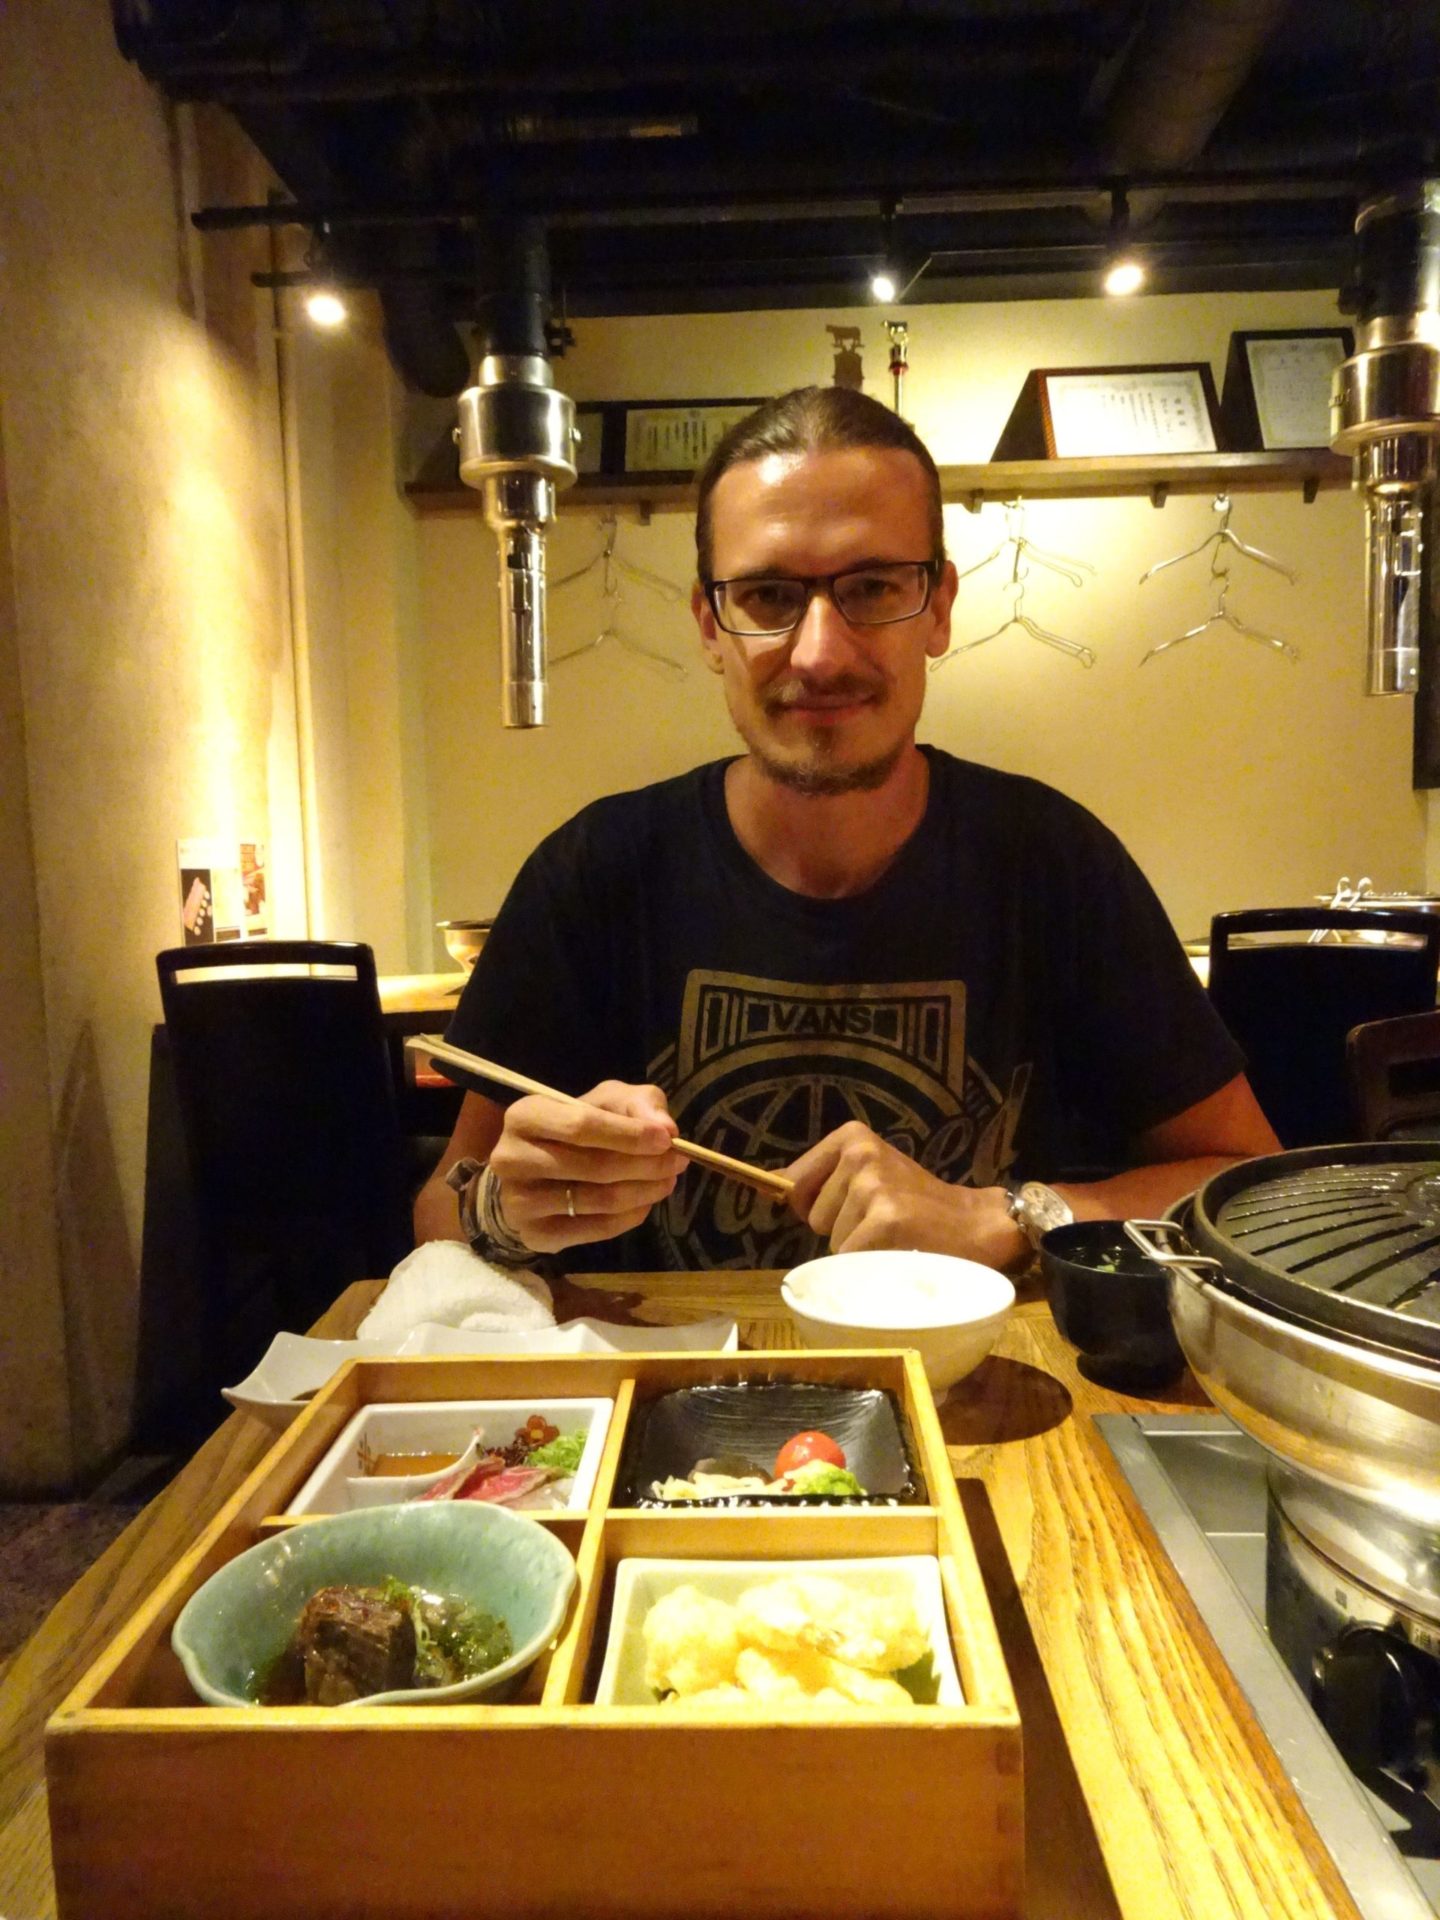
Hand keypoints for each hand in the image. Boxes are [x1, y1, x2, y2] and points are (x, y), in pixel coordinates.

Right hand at [486, 1080, 687, 1253]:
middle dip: (645, 1165)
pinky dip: (630, 1217)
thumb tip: (666, 1128)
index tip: (666, 1139)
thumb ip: (639, 1104)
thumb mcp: (607, 1101)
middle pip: (593, 1166)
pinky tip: (644, 1202)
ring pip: (598, 1200)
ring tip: (666, 1181)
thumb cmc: (575, 1127)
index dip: (629, 1134)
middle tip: (677, 1162)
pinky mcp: (534, 1235)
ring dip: (644, 1191)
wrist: (538, 1170)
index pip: (581, 1125)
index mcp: (525, 1115)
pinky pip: (595, 1229)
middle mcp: (511, 1159)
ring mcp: (518, 1202)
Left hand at [784, 1122, 1028, 1268]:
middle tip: (880, 1222)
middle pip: (811, 1215)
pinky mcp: (884, 1220)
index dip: (810, 1206)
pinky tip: (898, 1250)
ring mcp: (872, 1186)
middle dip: (838, 1227)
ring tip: (892, 1235)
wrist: (974, 1225)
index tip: (842, 1211)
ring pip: (830, 1240)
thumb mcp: (869, 1173)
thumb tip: (770, 1184)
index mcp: (851, 1137)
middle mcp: (859, 1154)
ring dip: (855, 1246)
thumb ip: (822, 1178)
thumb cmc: (916, 1204)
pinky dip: (868, 1265)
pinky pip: (849, 1258)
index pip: (793, 1182)